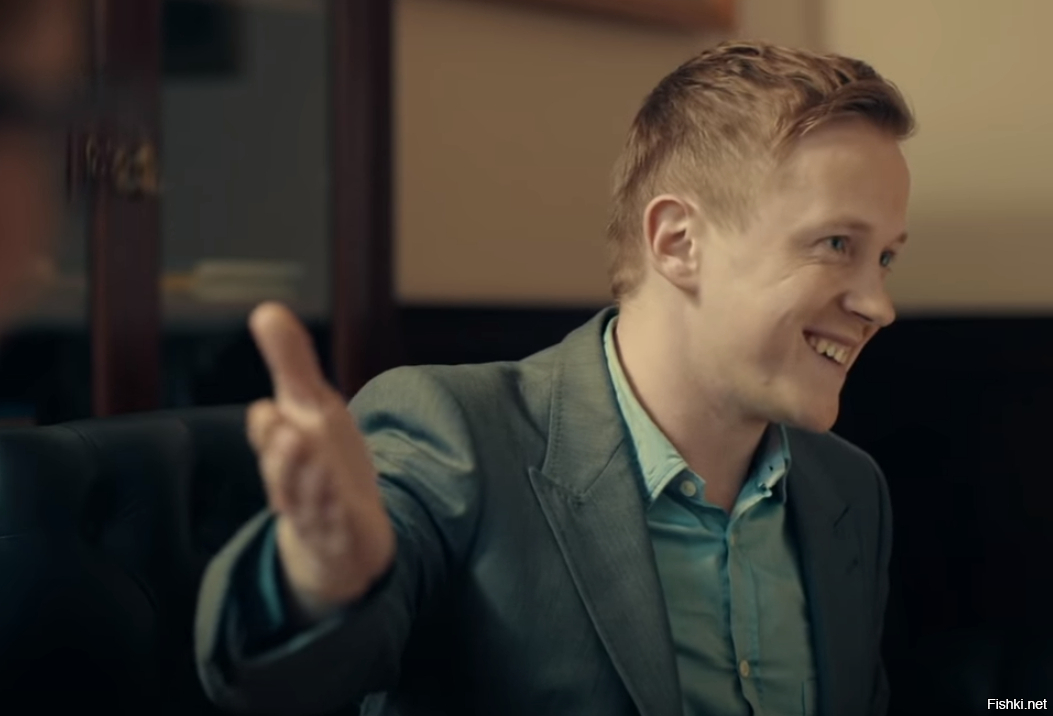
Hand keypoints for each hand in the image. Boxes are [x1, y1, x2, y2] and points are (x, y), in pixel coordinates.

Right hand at [246, 302, 394, 617]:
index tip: (272, 408)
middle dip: (281, 452)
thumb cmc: (321, 461)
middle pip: (280, 469)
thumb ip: (291, 362)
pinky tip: (346, 504)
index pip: (267, 432)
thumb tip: (266, 309)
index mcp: (284, 447)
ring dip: (307, 480)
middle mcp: (293, 480)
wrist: (338, 534)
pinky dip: (338, 516)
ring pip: (304, 500)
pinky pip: (336, 528)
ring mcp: (316, 512)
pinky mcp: (341, 535)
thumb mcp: (312, 407)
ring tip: (314, 457)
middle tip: (286, 431)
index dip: (269, 423)